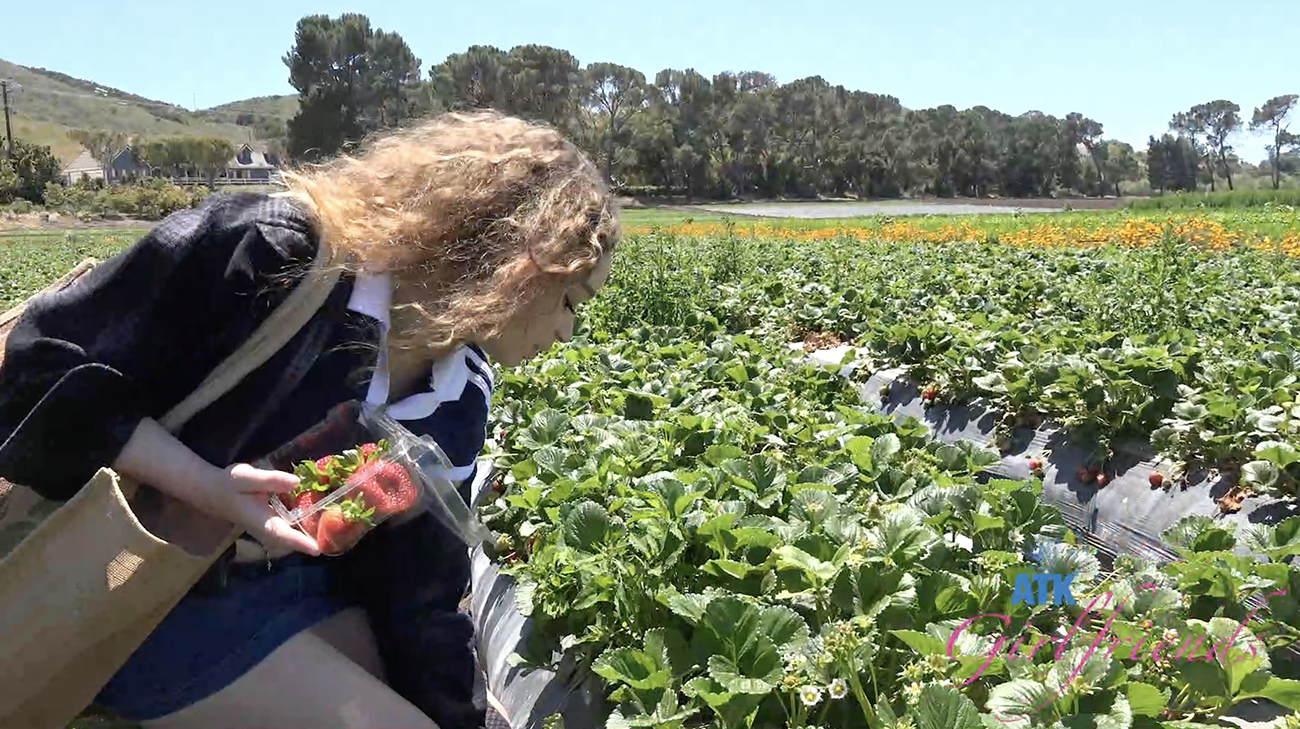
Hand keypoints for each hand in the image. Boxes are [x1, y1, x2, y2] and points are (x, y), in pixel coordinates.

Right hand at [202, 463, 321, 555]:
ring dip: (308, 534)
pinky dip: (302, 524)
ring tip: (332, 526)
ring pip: (290, 536)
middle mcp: (266, 528)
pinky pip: (288, 528)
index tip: (317, 550)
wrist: (211, 491)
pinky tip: (317, 513)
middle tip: (335, 535)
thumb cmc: (228, 484)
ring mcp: (267, 527)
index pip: (282, 534)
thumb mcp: (246, 476)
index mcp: (261, 519)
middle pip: (291, 541)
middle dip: (311, 541)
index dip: (299, 542)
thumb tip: (296, 482)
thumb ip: (270, 480)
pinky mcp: (269, 522)